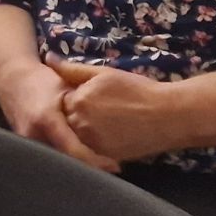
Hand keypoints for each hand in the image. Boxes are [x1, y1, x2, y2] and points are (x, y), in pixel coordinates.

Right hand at [0, 58, 119, 172]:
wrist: (12, 82)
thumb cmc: (43, 81)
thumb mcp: (66, 88)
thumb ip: (84, 108)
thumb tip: (113, 125)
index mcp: (46, 119)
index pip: (73, 150)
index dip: (94, 161)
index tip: (114, 166)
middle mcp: (33, 136)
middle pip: (66, 162)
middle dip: (88, 168)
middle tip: (111, 168)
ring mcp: (27, 144)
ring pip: (57, 163)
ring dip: (78, 167)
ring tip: (100, 167)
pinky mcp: (27, 149)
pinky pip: (50, 158)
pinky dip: (66, 160)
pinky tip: (81, 160)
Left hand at [51, 59, 182, 165]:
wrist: (168, 115)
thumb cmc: (138, 90)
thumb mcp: (104, 74)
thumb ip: (73, 69)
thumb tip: (48, 59)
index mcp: (78, 100)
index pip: (62, 101)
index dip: (77, 100)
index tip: (93, 100)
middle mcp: (80, 123)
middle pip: (68, 121)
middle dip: (79, 117)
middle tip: (104, 113)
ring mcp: (92, 142)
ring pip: (77, 137)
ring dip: (86, 132)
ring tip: (109, 125)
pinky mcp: (104, 157)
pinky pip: (90, 152)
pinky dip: (96, 146)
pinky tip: (113, 137)